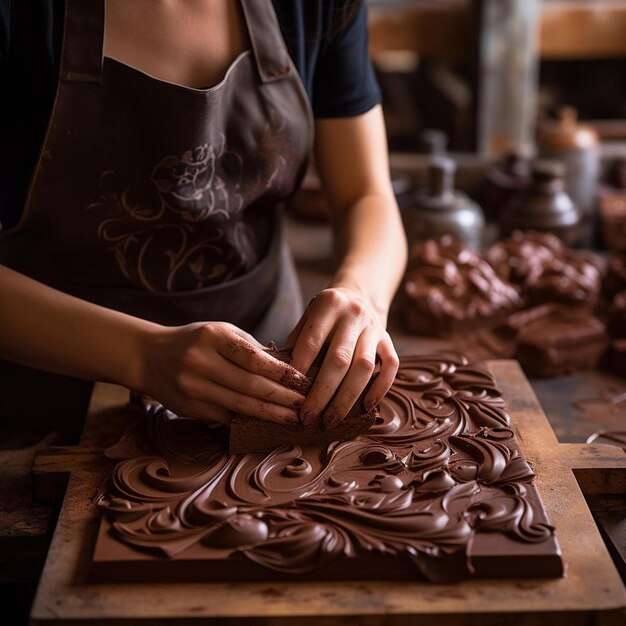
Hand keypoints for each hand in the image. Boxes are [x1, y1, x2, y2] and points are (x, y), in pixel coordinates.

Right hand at [139, 322, 308, 424]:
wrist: (150, 357)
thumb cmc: (196, 341)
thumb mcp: (221, 332)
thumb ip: (252, 348)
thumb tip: (290, 367)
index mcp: (213, 337)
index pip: (254, 358)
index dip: (282, 373)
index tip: (304, 381)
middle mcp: (201, 362)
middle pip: (250, 385)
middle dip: (283, 397)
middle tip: (306, 404)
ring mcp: (193, 388)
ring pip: (240, 406)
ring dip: (271, 414)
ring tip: (294, 418)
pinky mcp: (191, 408)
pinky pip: (227, 416)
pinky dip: (250, 419)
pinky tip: (269, 422)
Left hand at [287, 287, 398, 428]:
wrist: (358, 295)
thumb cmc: (324, 315)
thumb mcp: (307, 317)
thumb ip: (297, 341)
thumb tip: (282, 378)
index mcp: (328, 304)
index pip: (311, 341)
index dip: (300, 369)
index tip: (288, 393)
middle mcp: (354, 314)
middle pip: (339, 360)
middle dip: (322, 393)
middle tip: (308, 418)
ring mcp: (374, 328)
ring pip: (364, 367)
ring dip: (346, 398)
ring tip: (331, 420)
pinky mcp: (388, 340)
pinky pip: (391, 366)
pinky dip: (380, 389)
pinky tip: (365, 407)